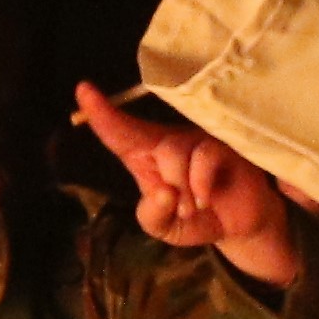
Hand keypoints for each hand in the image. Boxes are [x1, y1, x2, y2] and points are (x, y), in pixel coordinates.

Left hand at [73, 81, 298, 286]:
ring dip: (186, 189)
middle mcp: (169, 141)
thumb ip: (153, 216)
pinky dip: (202, 184)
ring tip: (195, 206)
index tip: (83, 90)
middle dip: (167, 185)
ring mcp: (198, 140)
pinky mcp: (225, 144)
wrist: (235, 227)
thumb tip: (161, 194)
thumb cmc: (193, 219)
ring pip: (177, 152)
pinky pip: (206, 156)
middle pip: (153, 146)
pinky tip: (207, 198)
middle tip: (181, 208)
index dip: (101, 112)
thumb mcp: (164, 228)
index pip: (119, 131)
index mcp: (146, 155)